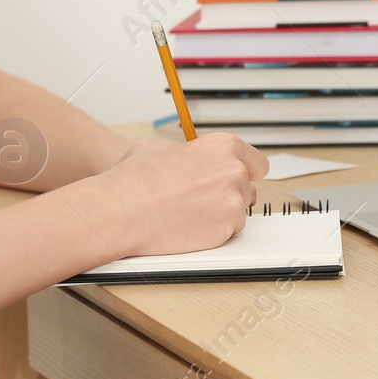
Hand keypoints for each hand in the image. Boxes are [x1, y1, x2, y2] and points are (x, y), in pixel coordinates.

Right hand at [74, 133, 268, 257]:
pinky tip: (188, 225)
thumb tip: (206, 163)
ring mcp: (232, 202)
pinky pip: (228, 233)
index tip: (233, 179)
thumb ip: (199, 155)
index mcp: (224, 145)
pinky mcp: (225, 230)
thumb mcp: (167, 149)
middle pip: (248, 189)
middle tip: (201, 198)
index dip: (243, 173)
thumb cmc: (137, 179)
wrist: (121, 210)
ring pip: (239, 212)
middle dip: (229, 194)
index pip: (257, 163)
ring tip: (188, 211)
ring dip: (221, 214)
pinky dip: (213, 232)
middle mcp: (234, 172)